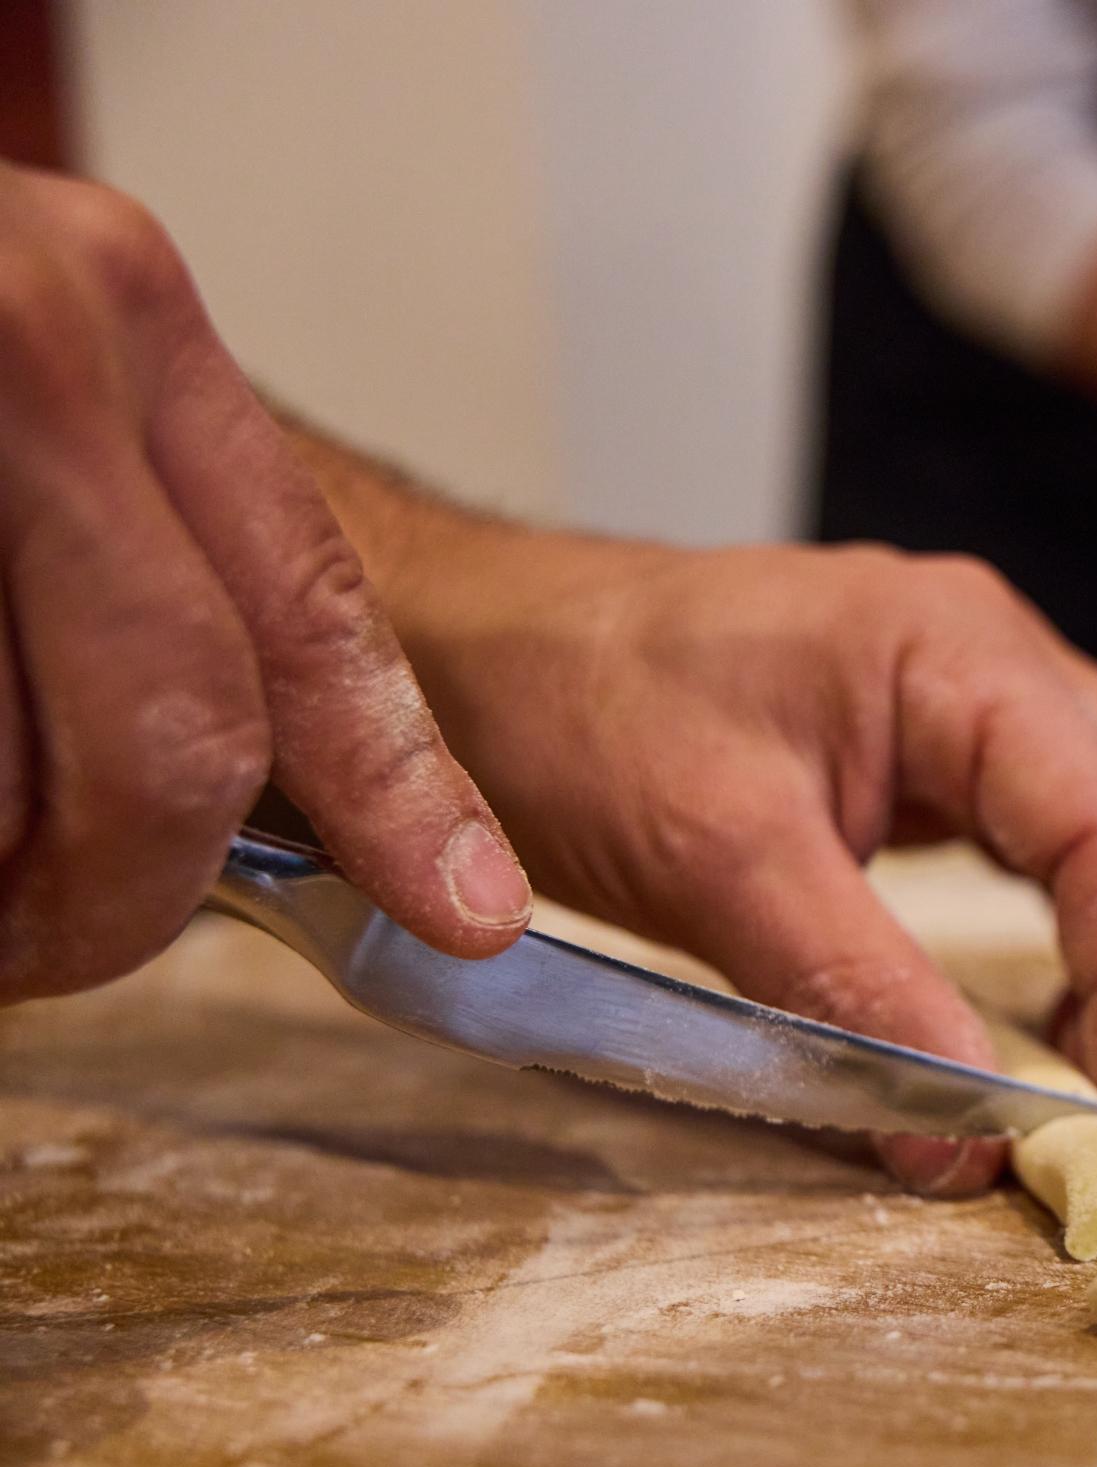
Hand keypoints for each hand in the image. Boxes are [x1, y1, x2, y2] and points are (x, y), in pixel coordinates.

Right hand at [0, 165, 529, 1001]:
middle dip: (112, 892)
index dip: (397, 790)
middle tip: (49, 940)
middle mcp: (24, 347)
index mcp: (116, 308)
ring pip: (3, 790)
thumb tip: (226, 780)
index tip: (463, 904)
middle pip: (174, 741)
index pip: (311, 612)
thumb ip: (129, 536)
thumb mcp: (18, 371)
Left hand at [384, 538, 1096, 1194]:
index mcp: (962, 652)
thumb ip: (853, 992)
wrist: (463, 640)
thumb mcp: (713, 857)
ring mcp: (974, 695)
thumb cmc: (570, 708)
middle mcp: (996, 658)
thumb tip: (971, 1143)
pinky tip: (1051, 1015)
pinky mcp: (935, 746)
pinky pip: (1060, 838)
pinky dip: (1083, 933)